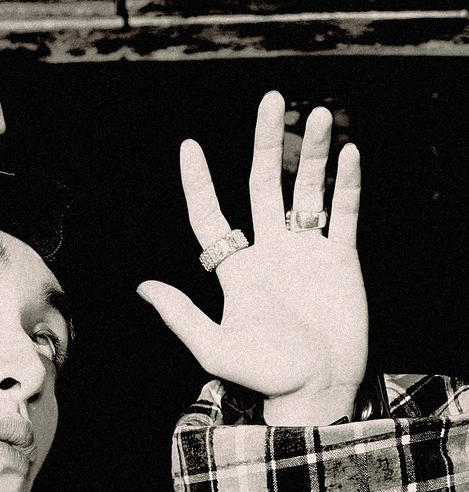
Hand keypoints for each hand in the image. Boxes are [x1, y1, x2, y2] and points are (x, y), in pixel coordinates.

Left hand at [138, 91, 367, 424]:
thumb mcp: (214, 347)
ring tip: (317, 114)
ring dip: (313, 153)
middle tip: (271, 99)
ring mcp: (306, 254)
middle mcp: (270, 254)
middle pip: (264, 185)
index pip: (211, 216)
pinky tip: (349, 152)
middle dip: (267, 143)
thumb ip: (181, 314)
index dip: (199, 183)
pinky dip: (348, 183)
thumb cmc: (265, 376)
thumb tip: (142, 287)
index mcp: (237, 271)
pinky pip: (344, 212)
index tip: (188, 146)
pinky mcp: (340, 260)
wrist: (317, 391)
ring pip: (307, 189)